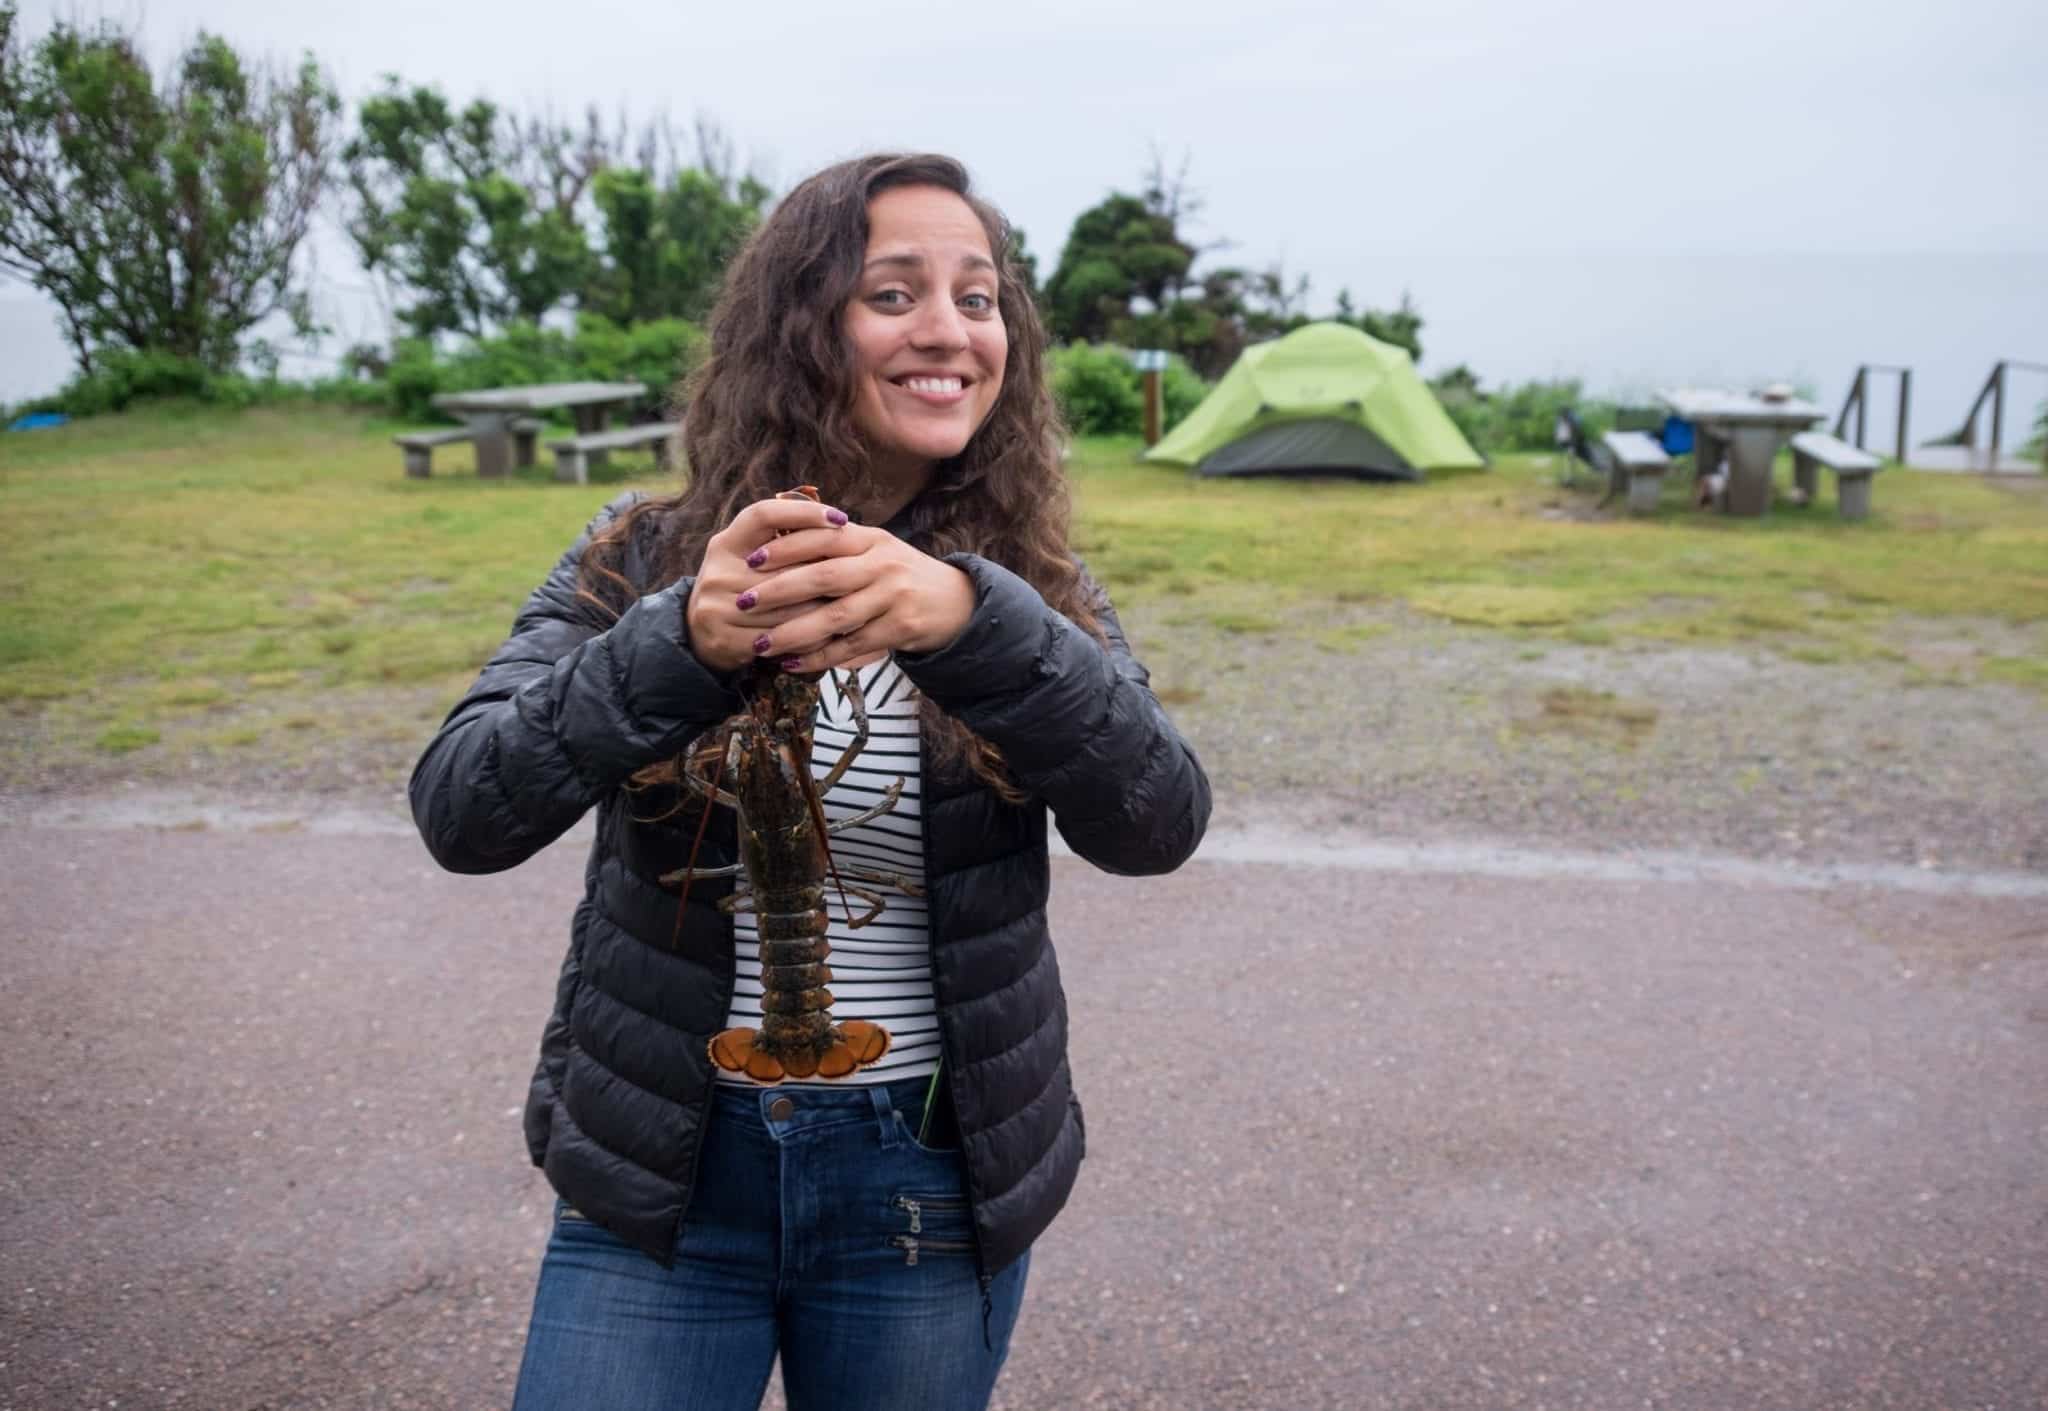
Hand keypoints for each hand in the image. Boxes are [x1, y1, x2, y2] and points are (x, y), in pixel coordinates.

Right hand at [685, 495, 852, 673]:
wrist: (699, 635)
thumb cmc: (741, 588)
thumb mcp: (748, 558)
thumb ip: (782, 543)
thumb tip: (839, 524)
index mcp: (725, 543)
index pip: (763, 515)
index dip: (803, 513)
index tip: (841, 518)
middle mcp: (717, 571)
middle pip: (784, 567)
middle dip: (826, 572)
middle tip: (863, 571)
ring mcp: (717, 606)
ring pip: (787, 608)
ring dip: (824, 611)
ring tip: (855, 606)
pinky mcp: (725, 639)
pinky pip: (779, 639)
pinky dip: (808, 640)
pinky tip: (830, 636)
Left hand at [709, 510, 975, 674]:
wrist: (956, 603)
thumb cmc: (901, 576)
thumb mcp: (876, 550)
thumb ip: (837, 545)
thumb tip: (778, 540)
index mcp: (871, 539)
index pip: (823, 537)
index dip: (785, 547)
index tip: (751, 560)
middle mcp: (884, 564)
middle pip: (824, 576)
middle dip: (779, 590)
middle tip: (744, 601)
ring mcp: (894, 596)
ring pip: (836, 617)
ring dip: (794, 632)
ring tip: (762, 644)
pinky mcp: (902, 627)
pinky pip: (853, 646)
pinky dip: (820, 657)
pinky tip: (792, 663)